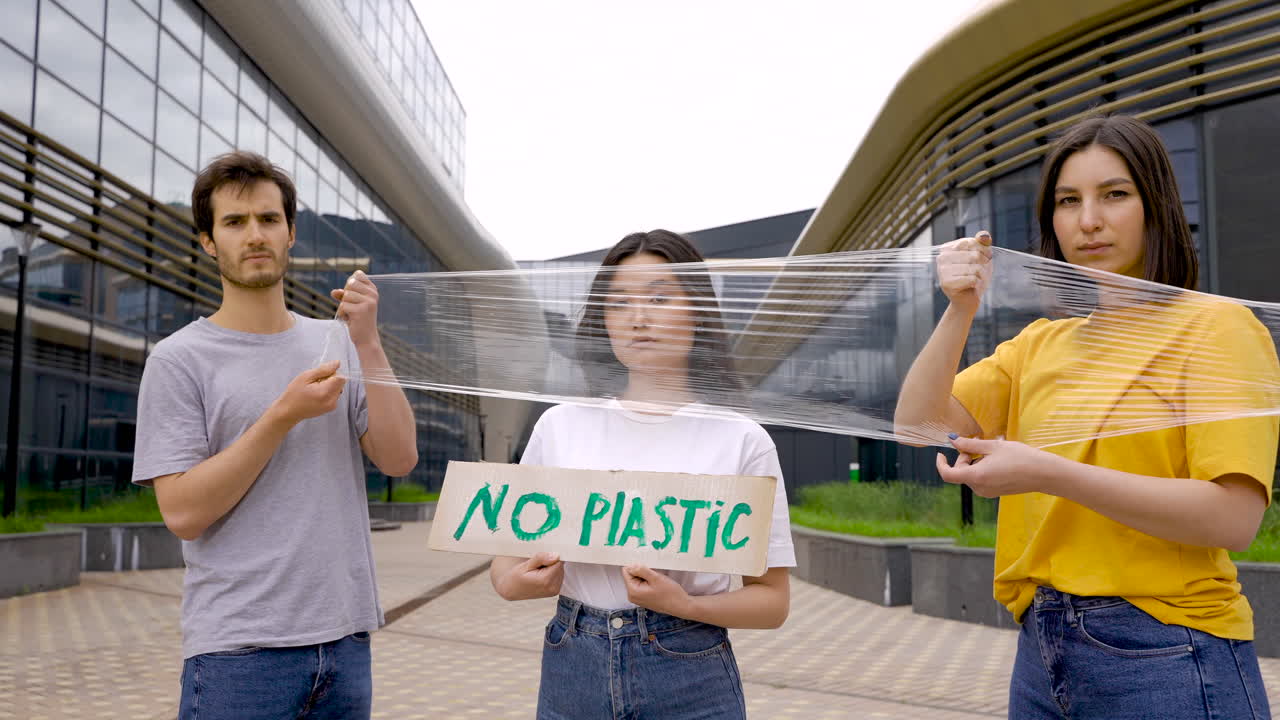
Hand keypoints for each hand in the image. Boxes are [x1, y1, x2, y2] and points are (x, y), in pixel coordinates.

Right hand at [270, 360, 345, 424]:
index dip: (332, 373)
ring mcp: (332, 406)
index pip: (341, 378)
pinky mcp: (331, 408)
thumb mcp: (306, 377)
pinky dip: (328, 391)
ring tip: (314, 388)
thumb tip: (337, 363)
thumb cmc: (294, 394)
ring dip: (329, 385)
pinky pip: (334, 394)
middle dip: (330, 379)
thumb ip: (324, 369)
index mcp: (326, 393)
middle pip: (340, 383)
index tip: (320, 375)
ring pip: (338, 388)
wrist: (288, 412)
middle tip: (315, 382)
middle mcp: (332, 401)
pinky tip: (316, 394)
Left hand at [331, 270, 380, 349]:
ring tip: (351, 314)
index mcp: (372, 290)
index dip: (350, 284)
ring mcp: (368, 302)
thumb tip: (334, 292)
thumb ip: (343, 295)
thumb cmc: (359, 319)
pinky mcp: (361, 310)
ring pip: (346, 295)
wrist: (366, 338)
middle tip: (352, 307)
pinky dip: (343, 313)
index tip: (354, 295)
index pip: (358, 274)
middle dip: (346, 296)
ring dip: (344, 306)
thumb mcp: (352, 304)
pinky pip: (343, 305)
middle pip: (350, 284)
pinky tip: (350, 320)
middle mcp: (372, 294)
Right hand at [496, 552, 563, 600]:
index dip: (549, 557)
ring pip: (560, 571)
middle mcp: (552, 587)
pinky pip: (558, 576)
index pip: (558, 562)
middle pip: (560, 566)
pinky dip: (552, 573)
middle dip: (550, 563)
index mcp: (546, 580)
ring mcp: (554, 591)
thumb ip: (541, 559)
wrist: (511, 590)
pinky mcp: (555, 591)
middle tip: (536, 566)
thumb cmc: (515, 578)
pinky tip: (541, 575)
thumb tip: (556, 555)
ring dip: (551, 568)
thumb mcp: (525, 565)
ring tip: (537, 572)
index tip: (539, 560)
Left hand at [623, 565, 690, 617]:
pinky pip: (642, 585)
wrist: (681, 606)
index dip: (636, 566)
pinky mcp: (644, 598)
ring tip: (657, 579)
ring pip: (638, 580)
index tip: (646, 566)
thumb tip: (630, 565)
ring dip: (646, 576)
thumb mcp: (656, 578)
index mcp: (632, 591)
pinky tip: (658, 583)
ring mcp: (638, 598)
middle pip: (631, 576)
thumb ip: (641, 570)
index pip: (626, 571)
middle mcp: (632, 596)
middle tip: (654, 573)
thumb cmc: (670, 593)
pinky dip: (649, 582)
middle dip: (641, 571)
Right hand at [936, 231, 992, 313]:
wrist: (967, 299)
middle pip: (974, 256)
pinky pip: (972, 279)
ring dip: (981, 276)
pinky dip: (977, 284)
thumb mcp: (982, 257)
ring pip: (974, 268)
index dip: (984, 251)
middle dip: (984, 265)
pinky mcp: (946, 283)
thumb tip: (984, 235)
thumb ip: (983, 244)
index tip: (984, 259)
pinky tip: (972, 287)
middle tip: (980, 273)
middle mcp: (942, 257)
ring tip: (977, 280)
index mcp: (948, 248)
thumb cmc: (974, 276)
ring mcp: (942, 270)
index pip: (972, 242)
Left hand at [936, 435, 1060, 497]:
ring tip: (990, 448)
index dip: (940, 464)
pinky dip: (982, 468)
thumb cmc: (1020, 457)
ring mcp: (988, 492)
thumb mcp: (993, 446)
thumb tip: (953, 440)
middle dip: (964, 456)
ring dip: (974, 461)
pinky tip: (995, 458)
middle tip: (977, 442)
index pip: (947, 474)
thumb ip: (969, 444)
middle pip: (960, 472)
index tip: (941, 453)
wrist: (1043, 473)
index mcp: (976, 476)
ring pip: (971, 475)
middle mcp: (979, 488)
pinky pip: (981, 479)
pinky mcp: (995, 492)